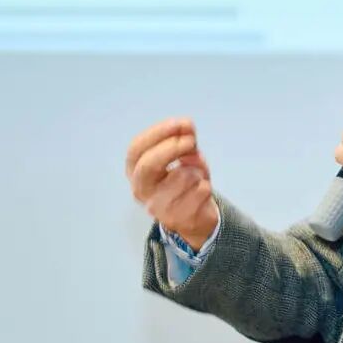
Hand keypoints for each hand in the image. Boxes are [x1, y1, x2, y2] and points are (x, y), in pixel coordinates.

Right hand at [125, 117, 218, 250]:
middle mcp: (141, 190)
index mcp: (136, 171)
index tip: (178, 123)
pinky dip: (206, 184)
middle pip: (149, 164)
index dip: (157, 133)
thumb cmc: (184, 181)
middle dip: (173, 147)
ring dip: (197, 169)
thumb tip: (186, 126)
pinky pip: (200, 191)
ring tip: (197, 175)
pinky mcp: (178, 219)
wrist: (195, 217)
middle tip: (192, 141)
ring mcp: (158, 207)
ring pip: (182, 177)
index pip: (136, 149)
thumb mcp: (182, 156)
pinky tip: (201, 191)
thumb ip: (183, 140)